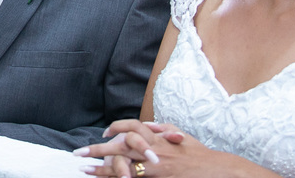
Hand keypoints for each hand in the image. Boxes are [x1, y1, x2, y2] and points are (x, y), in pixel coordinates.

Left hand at [77, 121, 228, 176]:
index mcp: (157, 137)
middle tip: (80, 154)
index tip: (104, 133)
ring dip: (103, 169)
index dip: (115, 128)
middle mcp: (153, 149)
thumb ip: (163, 129)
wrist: (215, 170)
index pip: (131, 128)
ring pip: (123, 166)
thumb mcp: (180, 135)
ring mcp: (155, 166)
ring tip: (86, 170)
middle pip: (120, 147)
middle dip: (98, 150)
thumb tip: (149, 124)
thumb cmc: (197, 153)